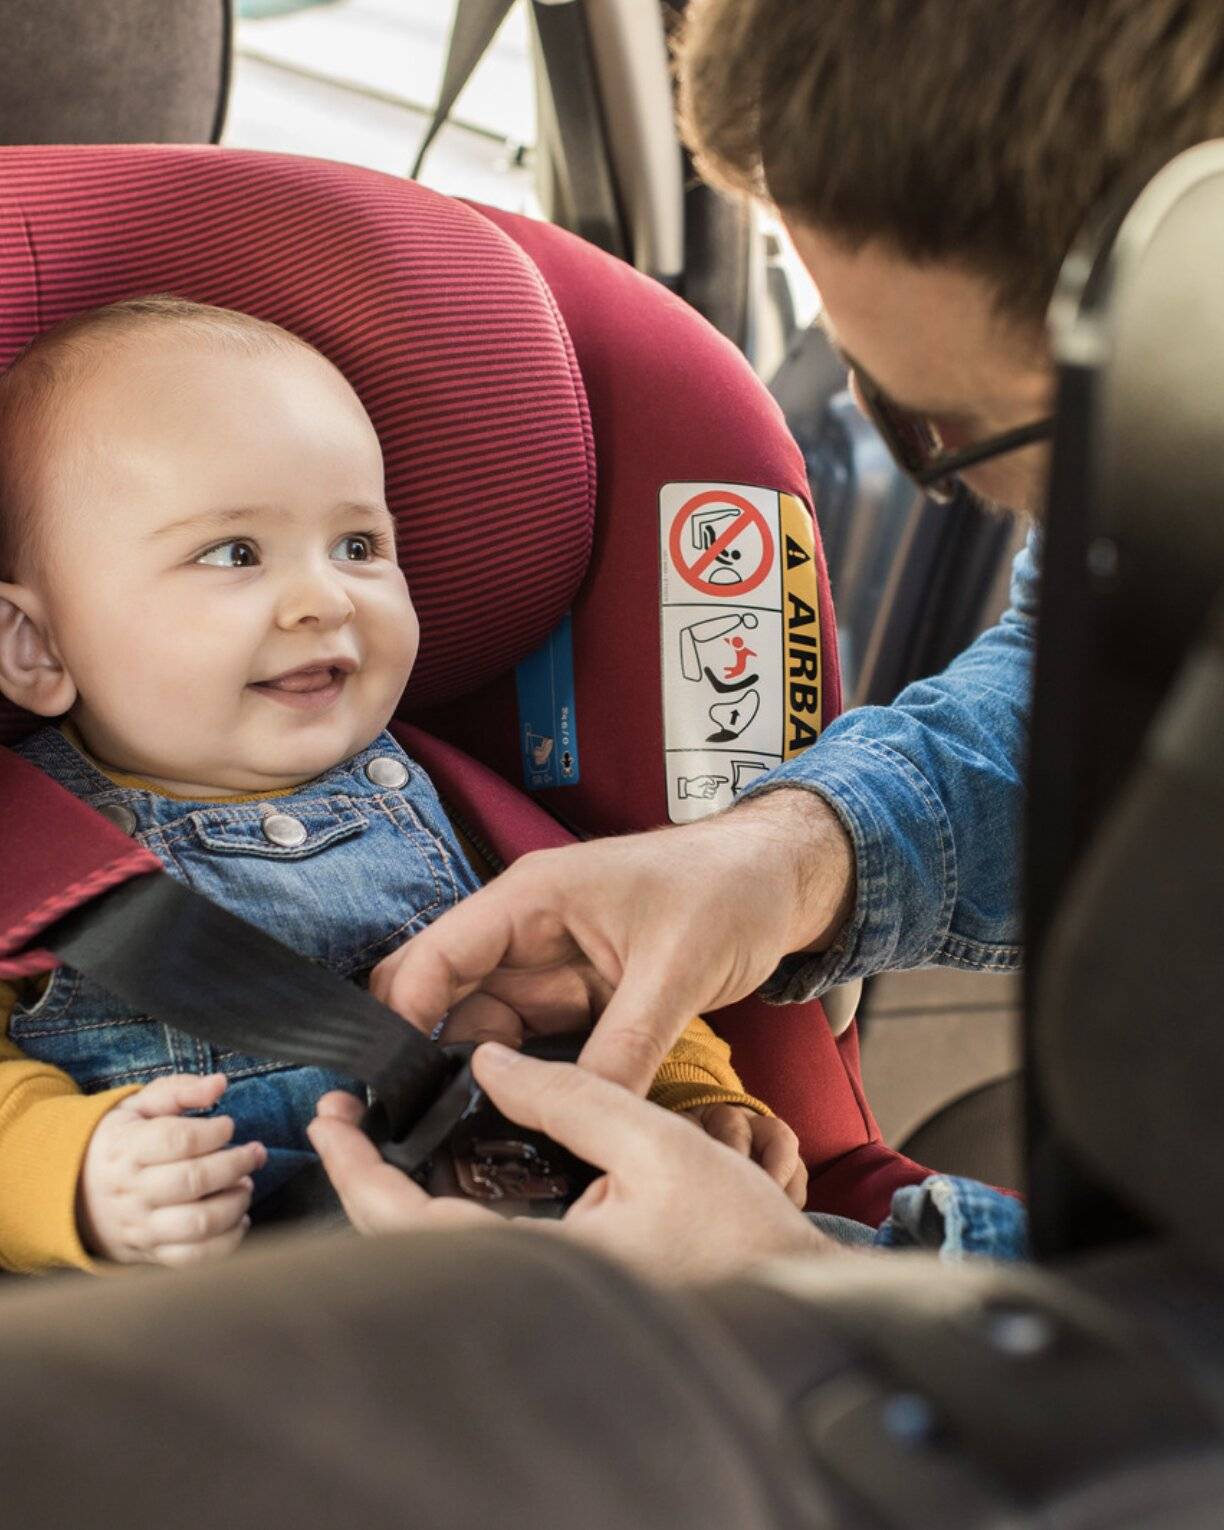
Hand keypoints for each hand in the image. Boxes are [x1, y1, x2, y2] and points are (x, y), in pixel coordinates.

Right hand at [78, 1074, 265, 1267]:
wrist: (74, 1193)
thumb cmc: (119, 1142)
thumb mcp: (138, 1106)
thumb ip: (179, 1091)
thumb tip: (219, 1084)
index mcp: (127, 1149)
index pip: (177, 1140)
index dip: (213, 1131)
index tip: (228, 1125)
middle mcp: (132, 1191)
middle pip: (194, 1181)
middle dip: (237, 1164)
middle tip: (255, 1153)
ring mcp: (141, 1227)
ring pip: (199, 1223)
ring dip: (236, 1202)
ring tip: (245, 1184)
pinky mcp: (151, 1253)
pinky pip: (195, 1257)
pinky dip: (228, 1241)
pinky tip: (239, 1218)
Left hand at [307, 1045, 835, 1283]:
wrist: (793, 1290)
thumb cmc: (739, 1230)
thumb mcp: (657, 1141)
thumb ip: (570, 1096)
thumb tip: (490, 1062)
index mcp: (543, 1263)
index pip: (411, 1224)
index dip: (358, 1170)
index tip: (331, 1119)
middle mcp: (530, 1289)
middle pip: (408, 1244)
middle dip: (365, 1177)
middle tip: (345, 1116)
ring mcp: (543, 1293)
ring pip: (441, 1247)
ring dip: (401, 1190)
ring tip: (385, 1128)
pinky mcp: (561, 1286)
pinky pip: (479, 1247)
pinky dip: (446, 1203)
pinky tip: (451, 1161)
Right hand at [370, 789, 854, 1092]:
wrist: (782, 879)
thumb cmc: (729, 889)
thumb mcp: (677, 971)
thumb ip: (625, 1047)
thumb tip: (580, 1116)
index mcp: (532, 899)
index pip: (436, 957)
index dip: (404, 1020)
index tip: (393, 1090)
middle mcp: (528, 931)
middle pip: (447, 997)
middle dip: (429, 1058)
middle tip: (424, 1130)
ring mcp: (552, 965)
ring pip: (487, 1029)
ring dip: (479, 1077)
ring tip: (469, 1140)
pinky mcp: (580, 995)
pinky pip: (534, 1044)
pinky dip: (525, 1080)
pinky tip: (522, 1121)